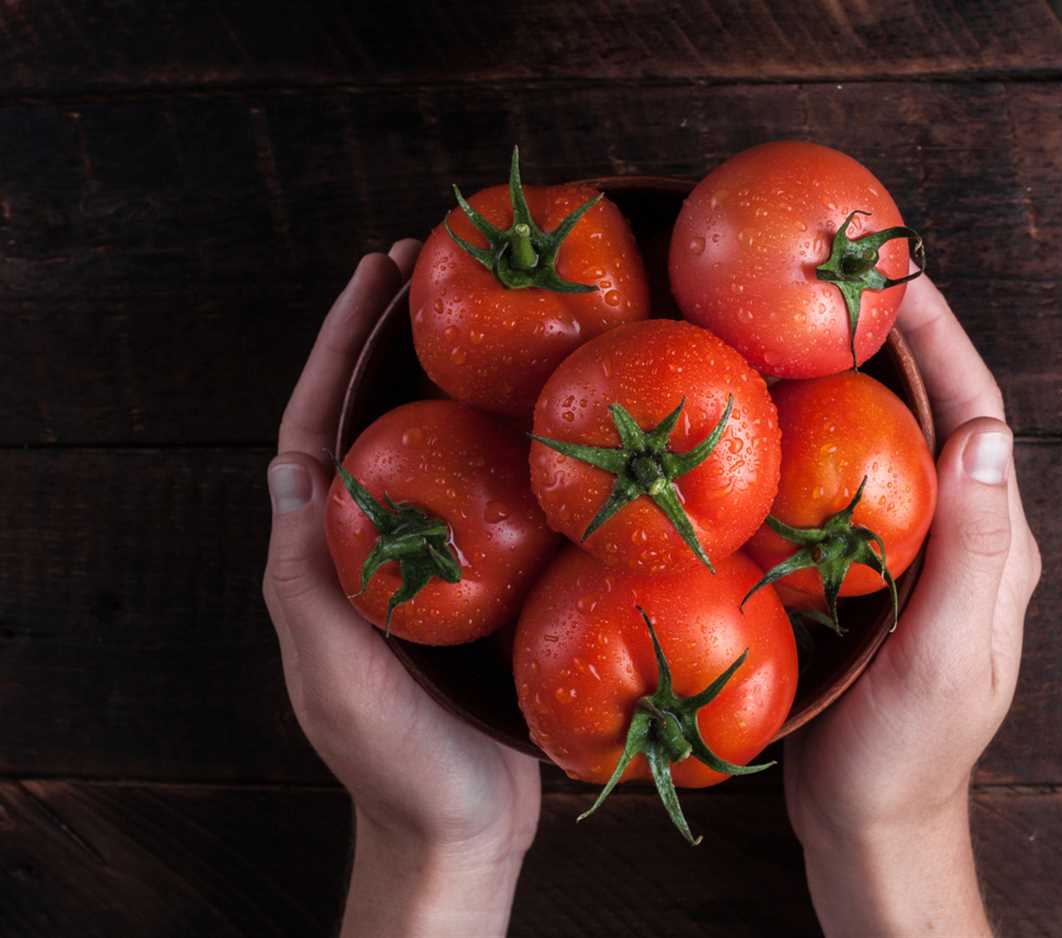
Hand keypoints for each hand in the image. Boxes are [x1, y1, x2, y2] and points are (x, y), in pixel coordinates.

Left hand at [262, 243, 539, 936]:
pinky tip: (555, 416)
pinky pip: (495, 497)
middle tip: (439, 265)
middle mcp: (375, 544)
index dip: (339, 347)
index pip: (318, 428)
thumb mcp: (335, 672)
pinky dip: (515, 445)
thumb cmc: (395, 760)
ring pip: (440, 450)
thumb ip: (306, 581)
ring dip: (460, 380)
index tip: (374, 275)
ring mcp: (433, 561)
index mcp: (326, 555)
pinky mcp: (488, 583)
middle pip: (380, 419)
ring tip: (501, 315)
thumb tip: (288, 468)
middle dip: (399, 340)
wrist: (464, 825)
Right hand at [785, 273, 1040, 936]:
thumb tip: (986, 432)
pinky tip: (772, 420)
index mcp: (994, 543)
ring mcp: (911, 552)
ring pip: (887, 443)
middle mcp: (959, 534)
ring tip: (799, 325)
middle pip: (934, 412)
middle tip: (838, 278)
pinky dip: (817, 437)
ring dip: (855, 380)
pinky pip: (846, 485)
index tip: (900, 273)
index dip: (943, 339)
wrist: (870, 815)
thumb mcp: (945, 655)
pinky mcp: (863, 572)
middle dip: (897, 339)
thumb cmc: (906, 750)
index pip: (977, 414)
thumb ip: (972, 551)